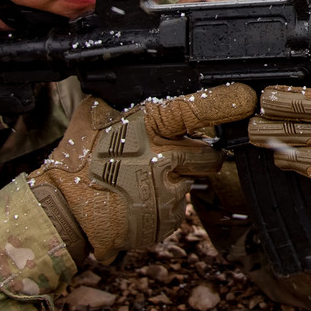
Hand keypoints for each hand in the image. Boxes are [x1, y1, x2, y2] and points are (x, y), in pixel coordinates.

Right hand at [33, 84, 256, 261]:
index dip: (224, 103)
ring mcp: (169, 191)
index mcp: (150, 126)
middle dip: (196, 156)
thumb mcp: (95, 116)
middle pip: (208, 154)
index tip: (246, 99)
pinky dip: (162, 206)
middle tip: (165, 159)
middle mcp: (166, 157)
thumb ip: (124, 104)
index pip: (196, 109)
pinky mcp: (168, 219)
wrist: (64, 212)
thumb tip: (138, 91)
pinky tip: (137, 202)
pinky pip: (177, 208)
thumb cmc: (77, 163)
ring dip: (174, 182)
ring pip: (190, 182)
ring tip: (139, 184)